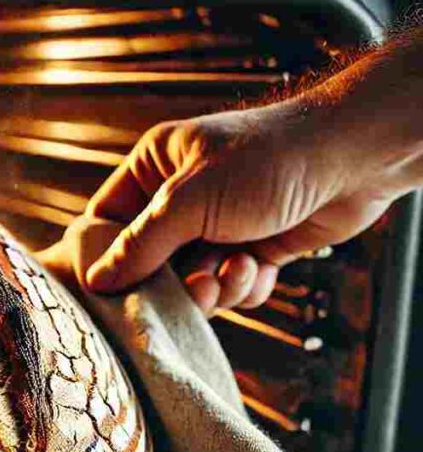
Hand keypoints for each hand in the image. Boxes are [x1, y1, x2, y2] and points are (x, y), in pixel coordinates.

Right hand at [66, 101, 404, 313]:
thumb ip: (139, 245)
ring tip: (236, 269)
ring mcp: (217, 224)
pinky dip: (244, 285)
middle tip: (193, 287)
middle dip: (172, 282)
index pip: (107, 219)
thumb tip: (96, 280)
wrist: (355, 160)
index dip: (104, 257)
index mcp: (155, 167)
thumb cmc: (268, 161)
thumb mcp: (189, 201)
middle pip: (149, 261)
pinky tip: (260, 266)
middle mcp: (181, 197)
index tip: (109, 291)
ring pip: (190, 281)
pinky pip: (229, 286)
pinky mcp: (252, 247)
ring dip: (214, 287)